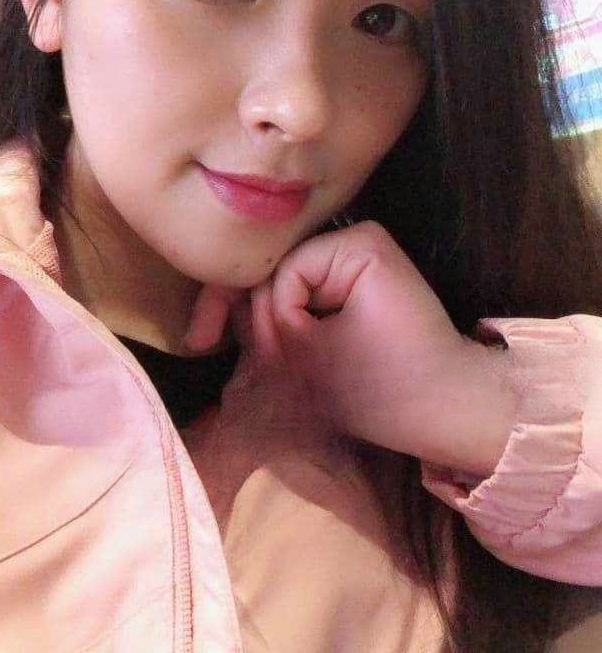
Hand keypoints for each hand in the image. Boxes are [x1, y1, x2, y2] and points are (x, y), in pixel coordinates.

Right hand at [183, 222, 518, 477]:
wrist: (450, 412)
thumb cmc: (389, 386)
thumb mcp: (312, 356)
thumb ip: (265, 323)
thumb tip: (231, 305)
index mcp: (354, 245)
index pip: (277, 272)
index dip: (257, 317)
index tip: (243, 355)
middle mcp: (354, 240)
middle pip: (273, 270)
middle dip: (239, 309)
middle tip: (202, 346)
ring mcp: (355, 263)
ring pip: (281, 285)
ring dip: (255, 319)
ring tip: (224, 350)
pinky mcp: (357, 288)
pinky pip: (303, 297)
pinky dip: (280, 324)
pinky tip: (257, 348)